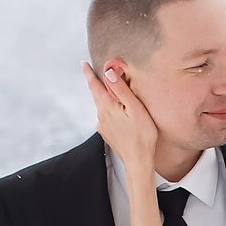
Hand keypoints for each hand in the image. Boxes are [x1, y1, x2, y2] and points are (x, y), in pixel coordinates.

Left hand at [82, 60, 160, 174]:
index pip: (94, 85)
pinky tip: (120, 111)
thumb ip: (121, 90)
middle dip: (97, 83)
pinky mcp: (107, 133)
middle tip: (101, 73)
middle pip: (96, 94)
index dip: (89, 73)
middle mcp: (101, 116)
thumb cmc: (142, 135)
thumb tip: (109, 73)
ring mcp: (103, 125)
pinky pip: (105, 116)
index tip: (83, 64)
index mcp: (107, 107)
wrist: (138, 160)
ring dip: (105, 97)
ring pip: (101, 105)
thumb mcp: (135, 108)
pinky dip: (109, 108)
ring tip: (116, 92)